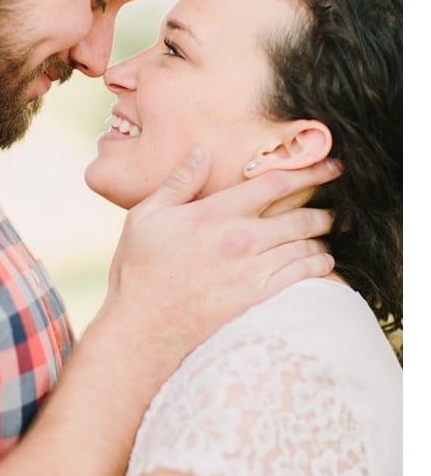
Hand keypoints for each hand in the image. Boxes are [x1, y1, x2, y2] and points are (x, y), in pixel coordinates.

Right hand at [103, 146, 339, 362]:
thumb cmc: (139, 269)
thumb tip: (202, 151)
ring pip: (308, 244)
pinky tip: (321, 261)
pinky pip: (304, 275)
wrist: (143, 325)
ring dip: (323, 237)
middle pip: (303, 215)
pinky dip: (320, 265)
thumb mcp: (144, 217)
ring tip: (327, 233)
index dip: (309, 171)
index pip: (276, 183)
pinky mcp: (258, 297)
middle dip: (326, 207)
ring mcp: (252, 269)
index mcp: (215, 212)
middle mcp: (240, 238)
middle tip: (337, 205)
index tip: (330, 166)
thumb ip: (178, 182)